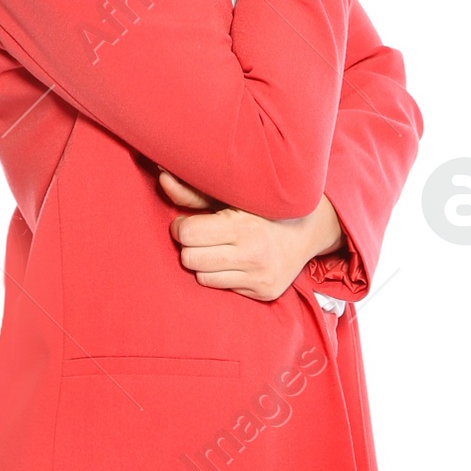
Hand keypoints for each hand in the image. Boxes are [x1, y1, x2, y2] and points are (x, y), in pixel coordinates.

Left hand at [158, 169, 344, 302]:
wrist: (310, 229)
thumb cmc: (262, 208)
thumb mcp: (232, 195)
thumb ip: (194, 192)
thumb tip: (160, 177)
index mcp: (244, 225)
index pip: (187, 234)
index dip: (181, 226)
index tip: (188, 221)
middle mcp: (254, 254)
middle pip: (190, 258)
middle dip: (190, 246)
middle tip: (202, 236)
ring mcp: (260, 277)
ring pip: (202, 277)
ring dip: (204, 263)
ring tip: (219, 249)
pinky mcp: (265, 294)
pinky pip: (221, 288)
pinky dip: (222, 275)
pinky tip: (236, 262)